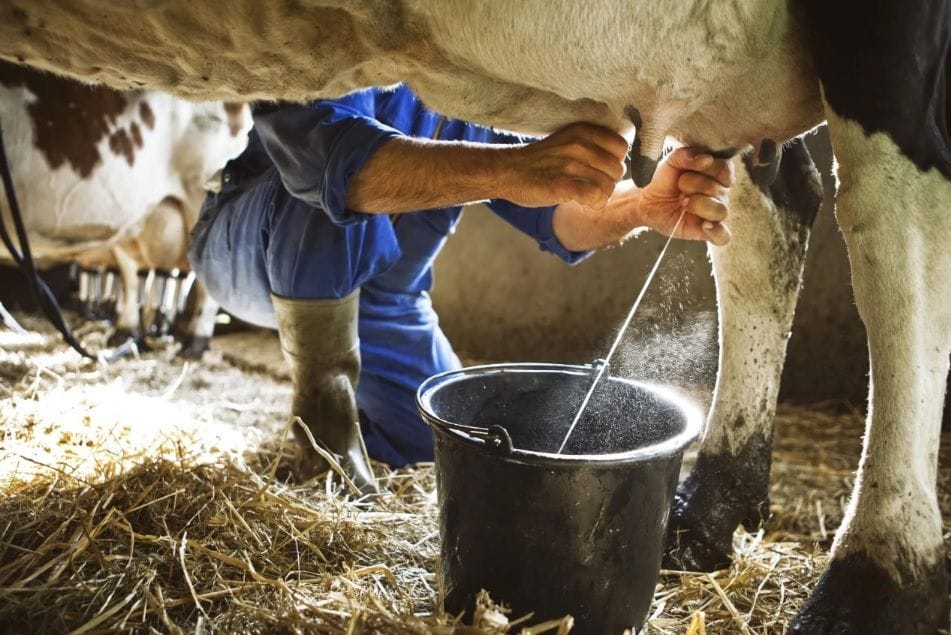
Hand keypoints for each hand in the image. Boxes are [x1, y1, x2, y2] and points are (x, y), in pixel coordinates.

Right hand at [498, 122, 627, 208]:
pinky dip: (593, 204)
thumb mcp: (568, 140)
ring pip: (609, 186)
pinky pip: (596, 197)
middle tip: (588, 184)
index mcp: (583, 131)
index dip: (613, 161)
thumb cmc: (541, 160)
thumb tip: (621, 160)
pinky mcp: (563, 185)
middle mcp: (580, 144)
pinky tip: (581, 201)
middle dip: (607, 181)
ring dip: (599, 195)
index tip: (598, 169)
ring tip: (583, 193)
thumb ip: (594, 144)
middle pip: (617, 169)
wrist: (507, 170)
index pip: (621, 147)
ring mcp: (571, 164)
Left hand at [638, 147, 734, 245]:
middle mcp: (720, 193)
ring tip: (683, 203)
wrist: (648, 201)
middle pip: (718, 190)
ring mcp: (715, 212)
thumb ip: (687, 155)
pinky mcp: (707, 231)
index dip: (706, 170)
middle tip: (679, 190)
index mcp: (717, 173)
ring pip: (721, 211)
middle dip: (692, 187)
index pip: (725, 170)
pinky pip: (723, 236)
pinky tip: (703, 225)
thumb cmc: (665, 179)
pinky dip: (716, 231)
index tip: (686, 172)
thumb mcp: (671, 161)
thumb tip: (707, 159)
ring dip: (698, 205)